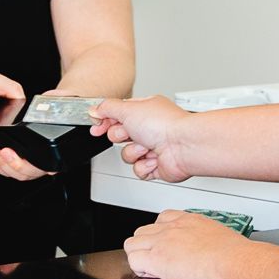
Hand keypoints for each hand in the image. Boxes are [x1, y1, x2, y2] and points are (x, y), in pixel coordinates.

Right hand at [87, 94, 203, 182]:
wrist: (184, 147)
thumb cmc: (165, 125)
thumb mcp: (128, 108)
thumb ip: (107, 108)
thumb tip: (95, 109)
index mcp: (144, 110)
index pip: (117, 114)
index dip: (105, 120)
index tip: (96, 126)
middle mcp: (149, 128)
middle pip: (119, 135)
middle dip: (121, 136)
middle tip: (130, 134)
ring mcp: (153, 147)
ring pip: (127, 154)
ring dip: (134, 152)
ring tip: (147, 147)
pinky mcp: (156, 165)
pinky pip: (138, 170)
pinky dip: (144, 166)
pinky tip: (154, 159)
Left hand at [121, 210, 260, 278]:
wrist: (230, 263)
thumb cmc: (232, 256)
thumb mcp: (218, 236)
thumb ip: (205, 238)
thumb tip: (206, 248)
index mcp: (187, 220)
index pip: (162, 219)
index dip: (159, 235)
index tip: (165, 245)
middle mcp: (171, 227)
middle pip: (142, 231)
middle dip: (146, 246)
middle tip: (158, 260)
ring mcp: (161, 242)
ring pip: (131, 244)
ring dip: (140, 257)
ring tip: (154, 269)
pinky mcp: (155, 259)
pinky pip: (133, 261)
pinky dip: (140, 271)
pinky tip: (154, 276)